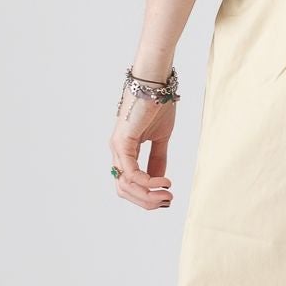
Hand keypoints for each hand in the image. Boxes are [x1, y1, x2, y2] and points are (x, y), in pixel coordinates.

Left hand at [110, 88, 176, 211]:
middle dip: (146, 202)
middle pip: (125, 190)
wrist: (155, 84)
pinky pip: (131, 173)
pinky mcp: (122, 143)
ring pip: (126, 186)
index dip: (146, 196)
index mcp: (125, 152)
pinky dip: (148, 182)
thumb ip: (158, 159)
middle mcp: (117, 152)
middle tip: (167, 200)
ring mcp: (117, 148)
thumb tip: (159, 180)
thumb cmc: (157, 104)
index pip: (129, 184)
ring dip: (147, 196)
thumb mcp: (161, 138)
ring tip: (167, 194)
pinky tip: (164, 182)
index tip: (167, 198)